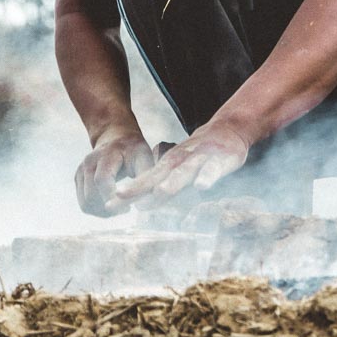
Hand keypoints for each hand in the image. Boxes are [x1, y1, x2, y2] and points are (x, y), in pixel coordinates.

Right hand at [75, 126, 152, 216]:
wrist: (116, 137)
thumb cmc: (134, 151)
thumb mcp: (144, 159)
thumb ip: (145, 178)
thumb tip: (147, 202)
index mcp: (107, 154)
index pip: (102, 180)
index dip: (111, 198)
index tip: (127, 209)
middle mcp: (90, 161)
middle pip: (91, 195)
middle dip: (109, 209)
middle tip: (126, 210)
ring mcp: (81, 170)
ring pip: (86, 203)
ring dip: (103, 212)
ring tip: (119, 208)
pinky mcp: (78, 179)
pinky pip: (84, 204)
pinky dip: (97, 210)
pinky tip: (111, 204)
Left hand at [107, 121, 250, 210]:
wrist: (226, 131)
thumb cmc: (198, 156)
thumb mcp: (177, 170)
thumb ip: (161, 186)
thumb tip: (141, 206)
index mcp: (167, 167)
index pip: (144, 181)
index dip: (128, 193)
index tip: (109, 205)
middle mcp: (179, 163)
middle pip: (157, 177)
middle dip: (140, 188)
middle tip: (121, 197)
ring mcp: (198, 161)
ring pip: (183, 173)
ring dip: (172, 183)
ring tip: (160, 193)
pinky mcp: (219, 161)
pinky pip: (212, 170)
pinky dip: (207, 177)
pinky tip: (201, 186)